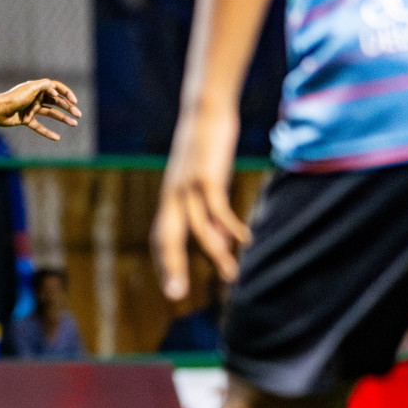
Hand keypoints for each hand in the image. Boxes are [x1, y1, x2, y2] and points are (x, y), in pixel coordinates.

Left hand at [0, 79, 81, 140]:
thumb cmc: (14, 98)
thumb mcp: (31, 88)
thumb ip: (45, 85)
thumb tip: (56, 92)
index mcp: (38, 88)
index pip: (57, 88)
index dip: (67, 94)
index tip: (74, 102)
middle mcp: (36, 98)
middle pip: (56, 102)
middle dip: (68, 108)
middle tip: (79, 115)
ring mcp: (31, 109)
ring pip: (51, 114)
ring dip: (63, 118)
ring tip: (74, 124)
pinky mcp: (26, 120)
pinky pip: (39, 127)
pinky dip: (48, 132)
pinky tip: (57, 137)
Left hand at [151, 106, 251, 300]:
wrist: (205, 111)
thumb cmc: (207, 149)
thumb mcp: (207, 184)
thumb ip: (210, 213)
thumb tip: (220, 241)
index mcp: (169, 200)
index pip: (162, 238)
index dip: (166, 262)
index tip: (172, 285)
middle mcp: (172, 196)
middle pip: (168, 239)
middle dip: (171, 268)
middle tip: (176, 295)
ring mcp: (187, 186)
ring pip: (198, 229)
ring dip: (215, 254)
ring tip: (232, 276)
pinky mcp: (206, 176)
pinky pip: (218, 209)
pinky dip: (231, 226)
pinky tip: (245, 241)